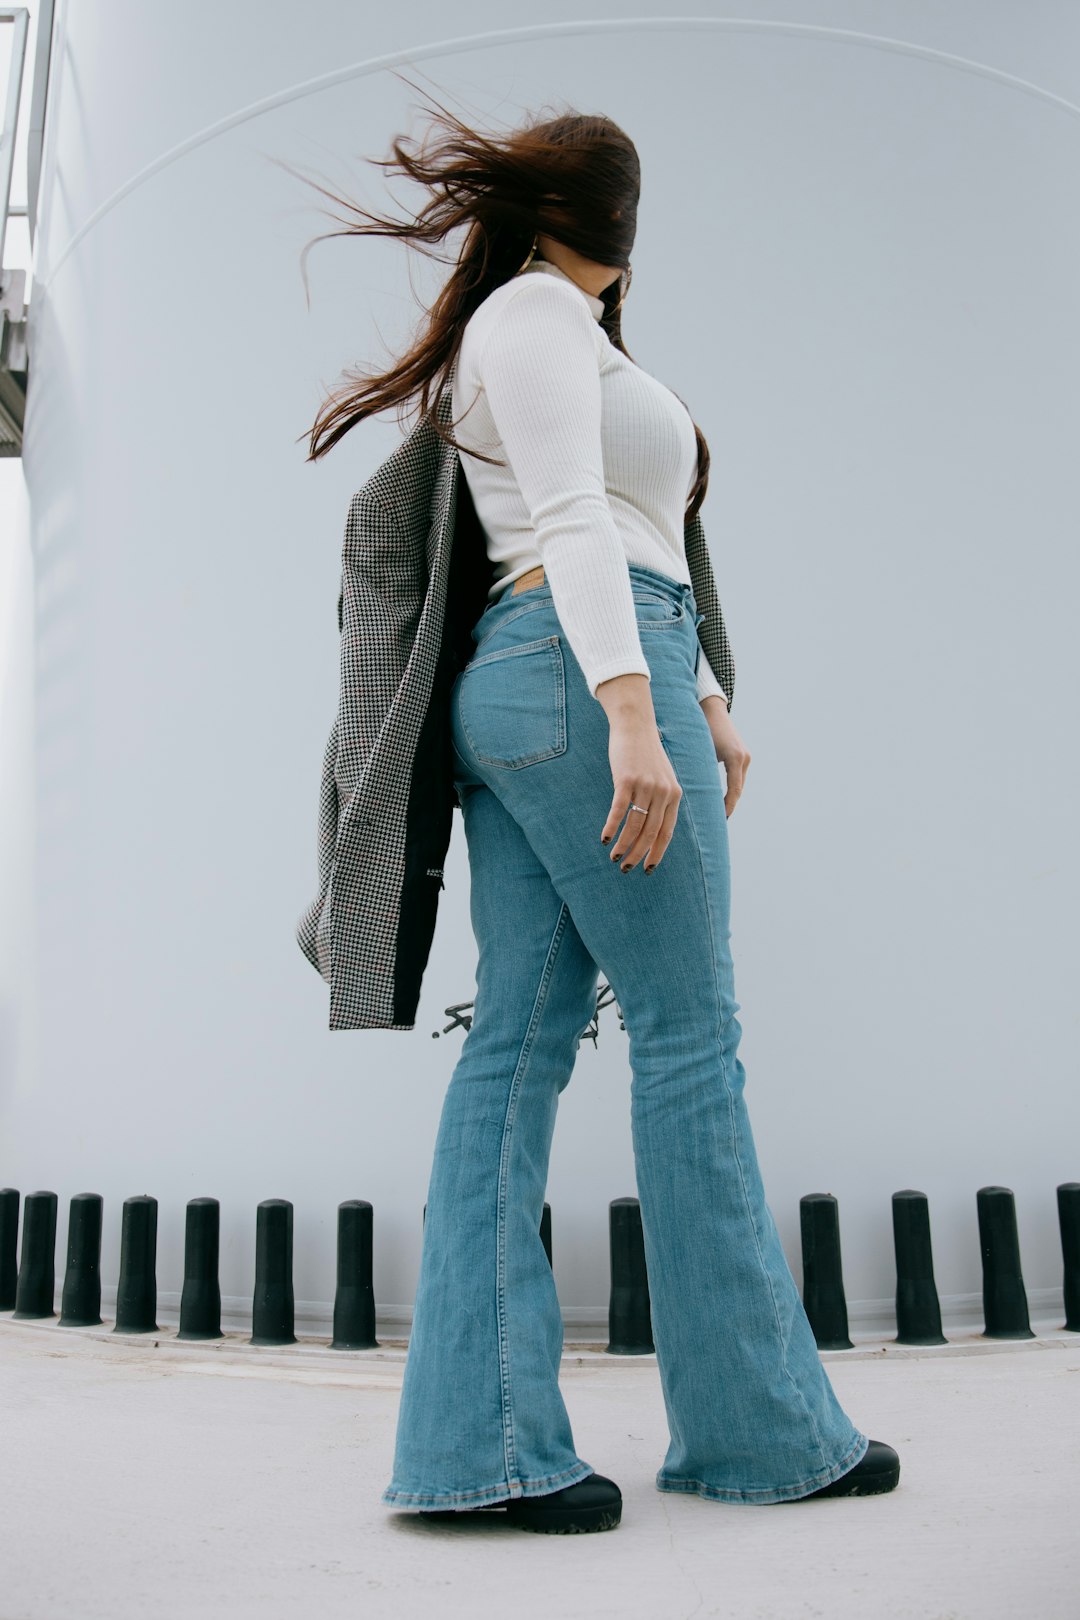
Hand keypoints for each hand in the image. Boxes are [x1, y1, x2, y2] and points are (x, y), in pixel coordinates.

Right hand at [602, 715, 682, 873]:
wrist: (635, 725)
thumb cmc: (646, 754)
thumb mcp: (662, 777)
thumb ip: (663, 799)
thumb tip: (654, 827)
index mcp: (674, 795)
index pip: (667, 832)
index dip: (657, 853)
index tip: (647, 869)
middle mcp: (663, 792)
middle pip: (650, 833)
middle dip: (638, 854)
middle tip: (626, 869)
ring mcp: (645, 786)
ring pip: (634, 825)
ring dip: (623, 845)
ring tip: (613, 857)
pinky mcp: (627, 779)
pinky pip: (619, 810)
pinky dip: (611, 827)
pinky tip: (604, 839)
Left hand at [700, 696, 750, 817]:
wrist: (711, 708)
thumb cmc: (700, 728)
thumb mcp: (698, 749)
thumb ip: (697, 769)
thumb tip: (687, 791)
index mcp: (734, 758)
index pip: (734, 790)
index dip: (728, 806)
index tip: (721, 820)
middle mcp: (743, 758)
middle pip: (737, 789)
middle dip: (729, 806)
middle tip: (718, 823)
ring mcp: (745, 757)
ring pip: (738, 784)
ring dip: (730, 799)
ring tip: (719, 815)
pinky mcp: (742, 755)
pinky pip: (737, 777)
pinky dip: (730, 789)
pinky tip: (721, 800)